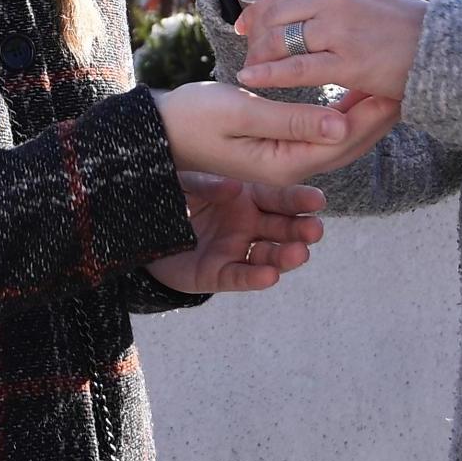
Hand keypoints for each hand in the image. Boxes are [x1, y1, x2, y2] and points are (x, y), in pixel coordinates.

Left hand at [146, 172, 324, 294]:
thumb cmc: (171, 197)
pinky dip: (255, 277)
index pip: (277, 197)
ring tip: (299, 253)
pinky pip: (239, 277)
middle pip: (281, 228)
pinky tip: (270, 276)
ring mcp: (235, 250)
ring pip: (267, 255)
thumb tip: (234, 187)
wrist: (142, 228)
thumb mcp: (185, 182)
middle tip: (315, 230)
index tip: (318, 200)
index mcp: (245, 196)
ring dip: (285, 256)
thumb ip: (207, 183)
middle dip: (300, 229)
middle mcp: (247, 224)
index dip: (298, 199)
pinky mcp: (218, 274)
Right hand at [153, 80, 374, 182]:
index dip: (371, 114)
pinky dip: (340, 114)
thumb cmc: (192, 117)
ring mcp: (281, 160)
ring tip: (385, 83)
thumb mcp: (239, 113)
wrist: (158, 132)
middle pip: (346, 145)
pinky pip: (319, 133)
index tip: (394, 85)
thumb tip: (340, 123)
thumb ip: (290, 119)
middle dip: (376, 114)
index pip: (342, 140)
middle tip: (403, 81)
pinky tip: (349, 93)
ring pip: (336, 140)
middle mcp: (288, 167)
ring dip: (362, 114)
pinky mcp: (275, 148)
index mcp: (283, 163)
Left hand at [236, 0, 427, 99]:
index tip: (245, 27)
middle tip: (248, 54)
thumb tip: (290, 8)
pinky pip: (296, 68)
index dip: (257, 12)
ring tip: (252, 70)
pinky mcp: (349, 61)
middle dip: (255, 36)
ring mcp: (341, 28)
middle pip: (274, 14)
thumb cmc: (402, 27)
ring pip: (280, 40)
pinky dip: (268, 74)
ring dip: (260, 57)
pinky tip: (251, 79)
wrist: (445, 47)